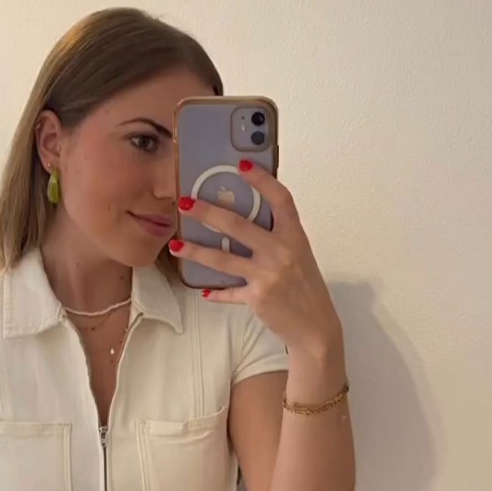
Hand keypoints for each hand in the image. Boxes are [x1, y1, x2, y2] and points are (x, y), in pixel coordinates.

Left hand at [170, 160, 341, 353]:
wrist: (315, 326)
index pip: (280, 199)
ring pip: (223, 258)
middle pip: (238, 225)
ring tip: (176, 245)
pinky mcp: (257, 297)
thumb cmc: (305, 287)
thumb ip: (276, 237)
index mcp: (294, 236)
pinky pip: (229, 291)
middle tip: (185, 203)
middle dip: (208, 213)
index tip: (242, 164)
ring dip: (196, 251)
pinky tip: (203, 289)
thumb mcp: (298, 255)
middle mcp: (281, 252)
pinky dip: (216, 291)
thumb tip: (244, 221)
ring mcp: (268, 275)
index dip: (262, 180)